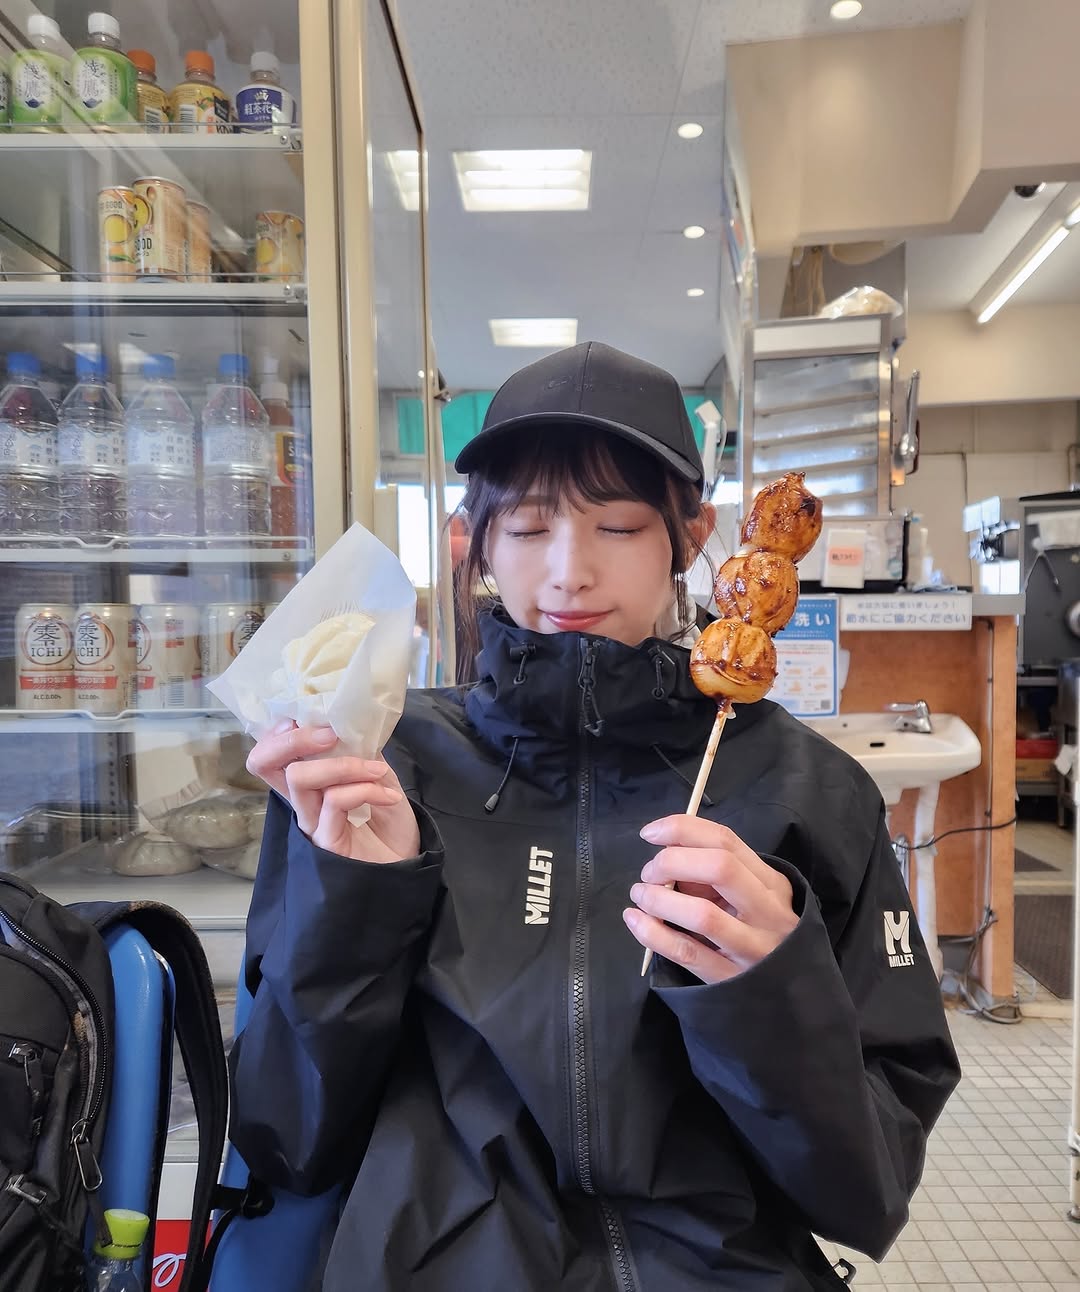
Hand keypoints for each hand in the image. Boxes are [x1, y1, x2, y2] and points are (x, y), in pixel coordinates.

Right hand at [246, 722, 420, 861]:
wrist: (408, 865)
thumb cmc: (391, 824)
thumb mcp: (380, 776)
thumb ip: (363, 753)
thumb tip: (353, 726)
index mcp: (310, 785)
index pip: (271, 756)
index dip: (277, 733)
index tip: (310, 718)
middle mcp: (303, 803)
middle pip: (265, 763)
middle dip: (294, 739)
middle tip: (331, 734)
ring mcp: (311, 823)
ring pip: (300, 778)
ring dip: (342, 765)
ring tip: (377, 771)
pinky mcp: (325, 841)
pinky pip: (334, 801)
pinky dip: (364, 789)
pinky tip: (388, 797)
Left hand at [623, 815, 797, 983]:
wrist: (788, 992)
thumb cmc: (758, 932)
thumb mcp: (750, 896)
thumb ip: (715, 874)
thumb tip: (668, 855)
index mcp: (771, 882)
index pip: (726, 841)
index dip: (681, 830)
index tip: (650, 834)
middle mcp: (768, 912)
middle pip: (719, 867)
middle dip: (672, 861)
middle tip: (648, 872)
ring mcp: (753, 948)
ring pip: (702, 914)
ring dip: (659, 899)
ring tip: (640, 895)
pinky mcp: (731, 980)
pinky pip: (687, 953)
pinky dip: (653, 934)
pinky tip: (635, 920)